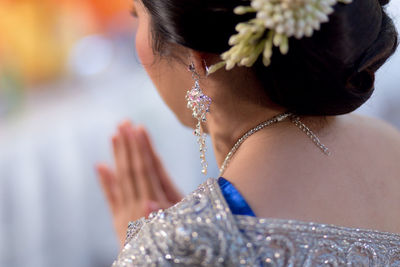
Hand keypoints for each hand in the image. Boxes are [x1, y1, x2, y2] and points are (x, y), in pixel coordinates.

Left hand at [96, 121, 182, 246]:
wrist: (154, 265)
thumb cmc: (179, 248)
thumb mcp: (178, 229)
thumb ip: (162, 216)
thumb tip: (147, 201)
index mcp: (154, 205)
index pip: (146, 171)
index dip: (142, 149)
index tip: (138, 128)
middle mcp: (137, 206)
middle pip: (132, 169)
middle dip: (129, 145)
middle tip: (124, 121)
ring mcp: (126, 212)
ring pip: (121, 178)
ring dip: (118, 156)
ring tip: (114, 134)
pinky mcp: (119, 220)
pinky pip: (111, 198)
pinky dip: (106, 182)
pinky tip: (101, 165)